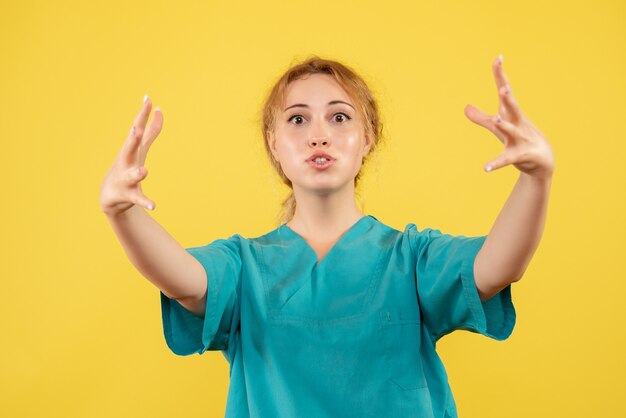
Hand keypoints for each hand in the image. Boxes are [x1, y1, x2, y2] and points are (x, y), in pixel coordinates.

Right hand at [100, 95, 163, 215]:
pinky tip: (153, 205)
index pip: (137, 129)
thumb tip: (159, 110)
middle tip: (136, 129)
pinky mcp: (129, 195)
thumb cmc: (126, 167)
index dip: (142, 115)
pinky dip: (146, 202)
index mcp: (131, 149)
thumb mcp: (139, 148)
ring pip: (133, 175)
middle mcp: (127, 162)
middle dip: (133, 139)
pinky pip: (139, 199)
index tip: (148, 100)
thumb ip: (151, 130)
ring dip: (138, 173)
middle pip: (130, 148)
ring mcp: (127, 179)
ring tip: (144, 171)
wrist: (110, 196)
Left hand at [464, 55, 554, 179]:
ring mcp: (519, 139)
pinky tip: (485, 168)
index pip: (505, 92)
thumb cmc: (520, 139)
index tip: (498, 58)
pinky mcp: (519, 156)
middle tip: (503, 87)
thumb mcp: (498, 128)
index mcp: (511, 114)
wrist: (542, 161)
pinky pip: (505, 160)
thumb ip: (481, 117)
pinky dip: (495, 164)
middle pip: (512, 107)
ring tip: (497, 121)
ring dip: (505, 126)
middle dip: (508, 97)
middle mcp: (516, 123)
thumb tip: (465, 107)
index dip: (501, 76)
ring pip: (511, 131)